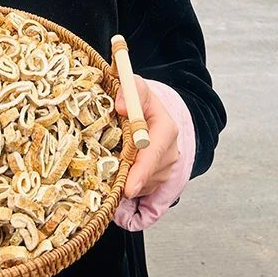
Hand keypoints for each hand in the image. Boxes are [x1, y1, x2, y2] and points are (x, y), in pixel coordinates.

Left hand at [115, 75, 178, 198]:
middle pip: (149, 173)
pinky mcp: (158, 178)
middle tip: (108, 180)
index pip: (154, 154)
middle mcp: (170, 150)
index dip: (141, 172)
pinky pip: (144, 188)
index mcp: (166, 128)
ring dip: (127, 179)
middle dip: (128, 177)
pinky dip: (130, 183)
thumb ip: (130, 92)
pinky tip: (122, 170)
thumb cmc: (140, 100)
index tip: (129, 188)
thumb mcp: (136, 88)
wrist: (148, 111)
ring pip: (145, 183)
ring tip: (113, 164)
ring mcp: (166, 167)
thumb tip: (122, 107)